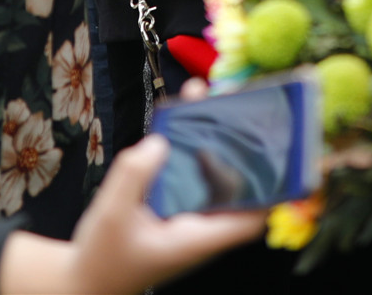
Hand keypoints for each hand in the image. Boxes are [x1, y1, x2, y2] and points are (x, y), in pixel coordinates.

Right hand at [0, 133, 263, 294]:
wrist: (85, 280)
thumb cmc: (102, 257)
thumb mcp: (112, 216)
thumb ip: (134, 178)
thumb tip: (160, 142)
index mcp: (195, 237)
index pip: (249, 218)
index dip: (272, 192)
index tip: (286, 158)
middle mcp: (198, 225)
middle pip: (233, 185)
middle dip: (240, 147)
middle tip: (244, 107)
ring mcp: (184, 214)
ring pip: (209, 172)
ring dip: (211, 137)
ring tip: (208, 95)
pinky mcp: (169, 203)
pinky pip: (186, 170)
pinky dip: (185, 142)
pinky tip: (180, 111)